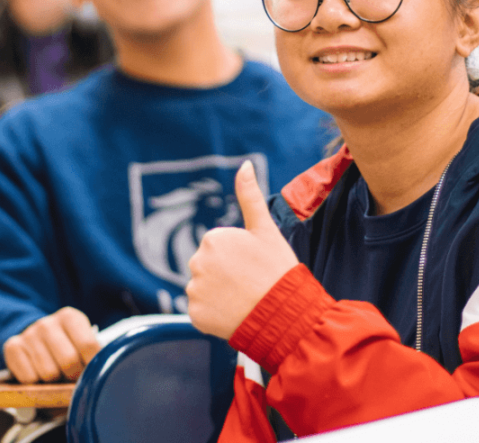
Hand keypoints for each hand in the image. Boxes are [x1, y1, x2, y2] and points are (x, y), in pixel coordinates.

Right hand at [3, 307, 100, 383]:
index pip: (88, 345)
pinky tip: (38, 373)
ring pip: (48, 373)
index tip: (92, 372)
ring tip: (56, 374)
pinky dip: (35, 384)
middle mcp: (47, 323)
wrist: (35, 338)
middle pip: (69, 361)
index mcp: (70, 317)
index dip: (92, 366)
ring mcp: (28, 334)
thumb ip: (91, 355)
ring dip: (54, 381)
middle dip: (74, 376)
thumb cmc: (65, 344)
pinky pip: (29, 379)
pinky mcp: (12, 347)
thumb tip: (97, 378)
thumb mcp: (81, 342)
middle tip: (73, 377)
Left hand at [187, 161, 298, 339]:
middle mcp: (196, 262)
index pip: (218, 248)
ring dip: (219, 295)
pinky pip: (200, 311)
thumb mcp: (265, 230)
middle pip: (207, 268)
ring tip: (243, 300)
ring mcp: (194, 290)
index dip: (238, 259)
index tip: (253, 267)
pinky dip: (214, 314)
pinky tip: (233, 314)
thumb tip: (244, 163)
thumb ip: (250, 196)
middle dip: (225, 276)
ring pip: (203, 289)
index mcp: (212, 239)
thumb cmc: (277, 270)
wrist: (284, 315)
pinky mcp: (194, 314)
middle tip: (249, 284)